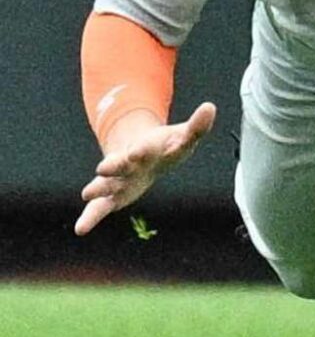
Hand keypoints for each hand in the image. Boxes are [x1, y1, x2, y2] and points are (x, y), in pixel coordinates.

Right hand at [75, 102, 216, 235]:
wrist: (141, 154)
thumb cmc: (166, 147)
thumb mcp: (184, 137)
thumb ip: (197, 127)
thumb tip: (210, 107)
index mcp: (149, 148)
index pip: (148, 149)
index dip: (143, 151)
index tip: (137, 152)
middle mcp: (130, 163)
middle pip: (121, 163)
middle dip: (115, 165)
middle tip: (103, 168)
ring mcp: (119, 179)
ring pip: (107, 183)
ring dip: (99, 188)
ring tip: (87, 193)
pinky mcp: (113, 196)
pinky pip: (100, 208)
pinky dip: (90, 218)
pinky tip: (81, 229)